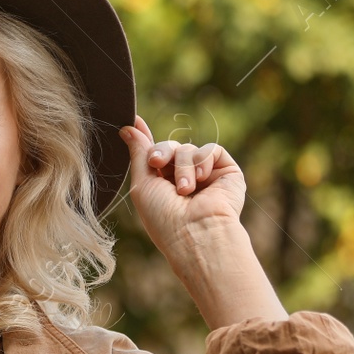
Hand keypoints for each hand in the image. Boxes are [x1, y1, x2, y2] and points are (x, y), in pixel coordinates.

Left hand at [118, 114, 286, 327]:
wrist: (197, 232)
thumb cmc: (165, 217)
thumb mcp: (143, 184)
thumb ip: (139, 154)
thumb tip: (128, 127)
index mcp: (161, 185)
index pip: (155, 156)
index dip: (145, 140)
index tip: (132, 121)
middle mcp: (183, 179)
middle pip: (169, 147)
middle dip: (161, 152)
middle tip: (157, 163)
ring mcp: (205, 175)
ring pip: (188, 149)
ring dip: (182, 166)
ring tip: (185, 190)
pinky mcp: (226, 171)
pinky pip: (210, 149)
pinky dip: (202, 160)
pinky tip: (201, 179)